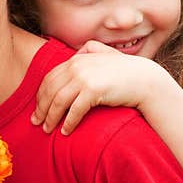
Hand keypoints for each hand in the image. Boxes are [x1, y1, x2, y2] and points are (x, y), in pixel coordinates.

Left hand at [30, 40, 165, 134]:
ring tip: (48, 130)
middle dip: (41, 108)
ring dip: (51, 117)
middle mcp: (77, 66)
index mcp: (77, 58)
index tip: (38, 109)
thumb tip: (78, 52)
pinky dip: (68, 122)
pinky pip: (74, 110)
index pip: (50, 78)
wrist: (146, 80)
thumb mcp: (107, 54)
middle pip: (50, 90)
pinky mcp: (93, 91)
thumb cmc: (127, 71)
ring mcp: (85, 78)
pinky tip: (65, 131)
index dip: (41, 95)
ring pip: (59, 101)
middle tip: (36, 123)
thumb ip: (91, 50)